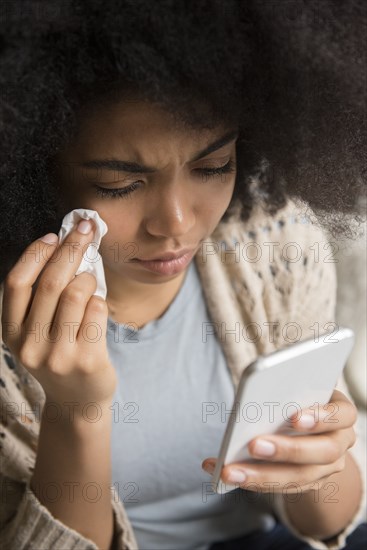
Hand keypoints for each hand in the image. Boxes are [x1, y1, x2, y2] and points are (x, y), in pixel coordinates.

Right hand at [1, 219, 116, 415]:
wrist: (78, 402)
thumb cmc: (60, 355)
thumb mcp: (38, 332)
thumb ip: (43, 298)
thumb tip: (63, 246)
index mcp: (12, 333)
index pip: (16, 283)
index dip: (34, 254)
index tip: (53, 236)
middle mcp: (30, 345)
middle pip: (50, 283)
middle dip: (70, 249)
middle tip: (85, 231)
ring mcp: (58, 354)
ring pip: (76, 293)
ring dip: (87, 278)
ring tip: (88, 282)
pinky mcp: (86, 359)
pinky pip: (97, 310)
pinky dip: (99, 300)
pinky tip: (96, 307)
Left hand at [202, 389, 356, 494]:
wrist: (311, 426)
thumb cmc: (300, 396)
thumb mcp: (300, 388)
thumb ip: (288, 388)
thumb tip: (257, 388)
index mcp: (342, 413)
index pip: (342, 415)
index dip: (321, 417)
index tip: (295, 417)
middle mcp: (340, 442)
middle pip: (323, 452)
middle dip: (287, 450)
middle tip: (253, 445)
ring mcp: (326, 468)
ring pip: (299, 477)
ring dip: (261, 475)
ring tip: (229, 470)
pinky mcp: (306, 483)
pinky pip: (281, 488)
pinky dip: (251, 481)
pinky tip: (225, 473)